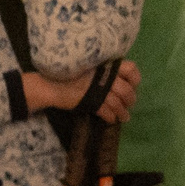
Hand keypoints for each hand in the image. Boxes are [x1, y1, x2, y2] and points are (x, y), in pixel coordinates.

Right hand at [23, 59, 139, 123]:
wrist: (49, 85)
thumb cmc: (66, 75)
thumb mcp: (87, 67)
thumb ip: (102, 71)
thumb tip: (118, 80)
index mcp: (106, 65)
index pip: (131, 69)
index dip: (135, 79)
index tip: (132, 85)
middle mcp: (105, 76)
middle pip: (127, 90)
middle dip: (130, 100)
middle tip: (128, 104)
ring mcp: (99, 89)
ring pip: (118, 103)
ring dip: (122, 112)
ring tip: (123, 118)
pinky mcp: (92, 102)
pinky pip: (107, 112)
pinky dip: (111, 117)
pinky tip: (111, 120)